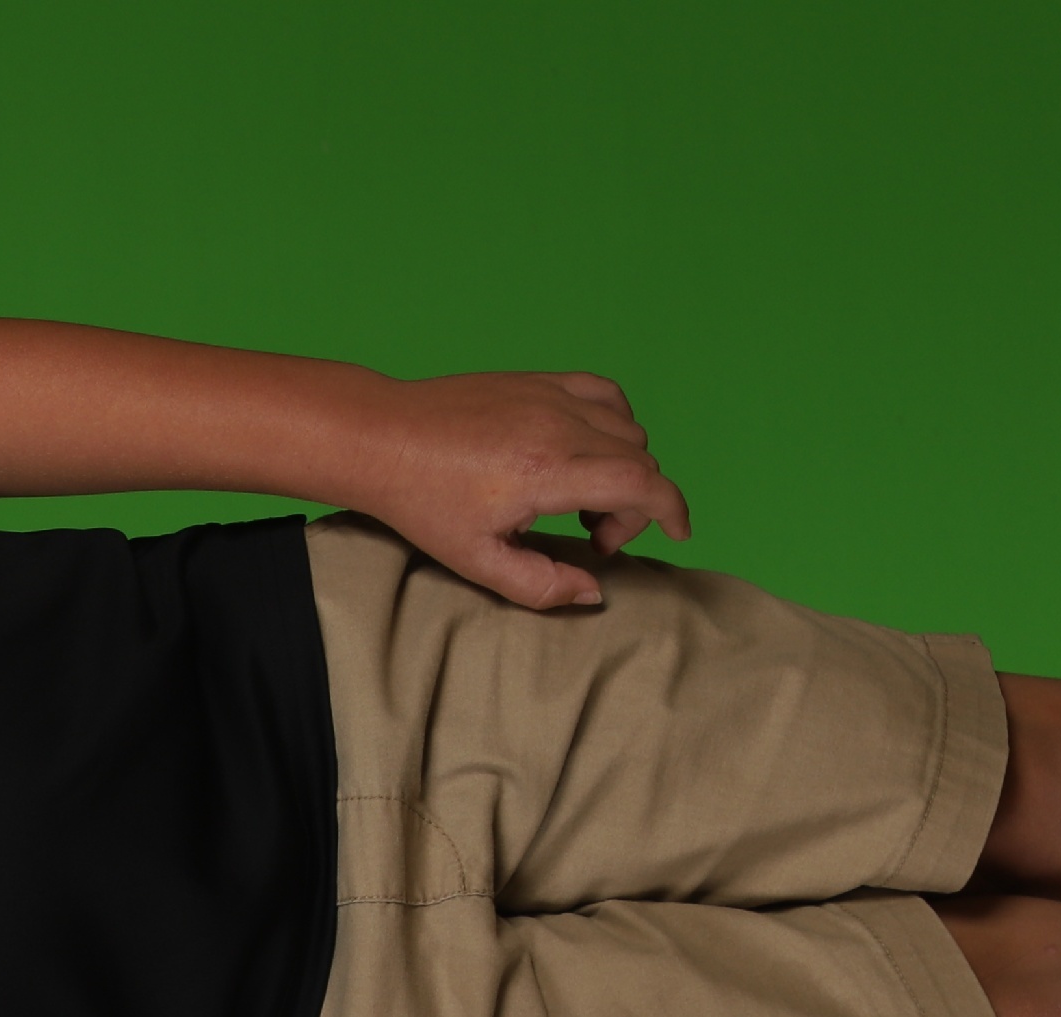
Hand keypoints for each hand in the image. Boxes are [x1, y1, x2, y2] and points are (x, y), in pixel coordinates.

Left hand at [348, 369, 693, 609]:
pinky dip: (613, 423)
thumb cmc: (420, 500)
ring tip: (581, 499)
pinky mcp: (538, 380)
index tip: (678, 533)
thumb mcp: (475, 559)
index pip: (642, 483)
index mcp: (547, 472)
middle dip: (635, 505)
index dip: (672, 510)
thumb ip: (538, 584)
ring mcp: (550, 396)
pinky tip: (588, 451)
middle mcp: (558, 426)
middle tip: (591, 536)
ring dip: (625, 466)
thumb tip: (592, 592)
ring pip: (628, 427)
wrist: (381, 438)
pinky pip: (604, 393)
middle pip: (641, 460)